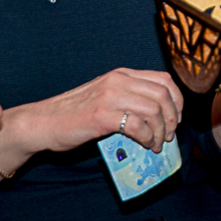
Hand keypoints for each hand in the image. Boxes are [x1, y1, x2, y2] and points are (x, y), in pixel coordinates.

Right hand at [15, 68, 182, 152]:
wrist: (43, 122)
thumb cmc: (75, 114)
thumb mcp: (107, 96)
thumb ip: (130, 99)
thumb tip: (160, 117)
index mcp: (122, 75)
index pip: (163, 79)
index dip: (177, 99)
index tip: (177, 117)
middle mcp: (118, 81)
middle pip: (163, 94)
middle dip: (172, 117)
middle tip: (169, 134)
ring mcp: (110, 97)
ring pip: (153, 110)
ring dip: (160, 130)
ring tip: (157, 144)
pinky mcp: (101, 115)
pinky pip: (137, 125)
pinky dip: (147, 137)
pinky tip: (145, 145)